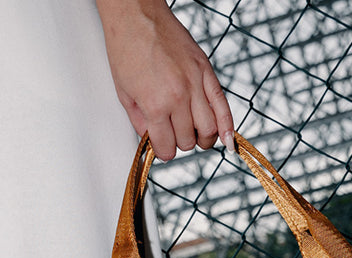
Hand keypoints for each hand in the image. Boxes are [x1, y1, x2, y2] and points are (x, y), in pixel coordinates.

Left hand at [95, 0, 233, 160]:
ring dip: (202, 138)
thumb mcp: (124, 92)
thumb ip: (140, 122)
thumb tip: (153, 139)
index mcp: (155, 104)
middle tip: (173, 133)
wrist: (135, 14)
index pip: (167, 147)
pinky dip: (227, 127)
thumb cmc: (126, 47)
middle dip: (179, 141)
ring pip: (209, 130)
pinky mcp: (206, 71)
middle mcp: (178, 96)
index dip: (163, 150)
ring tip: (195, 133)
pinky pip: (223, 106)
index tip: (161, 147)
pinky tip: (227, 139)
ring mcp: (195, 83)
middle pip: (188, 141)